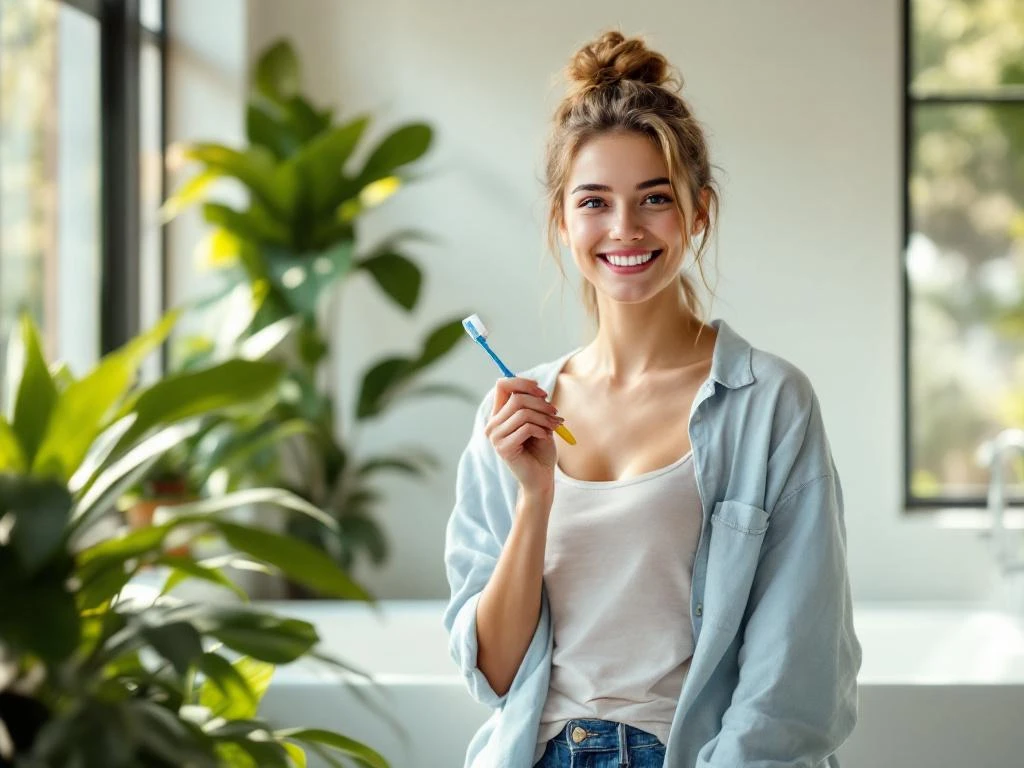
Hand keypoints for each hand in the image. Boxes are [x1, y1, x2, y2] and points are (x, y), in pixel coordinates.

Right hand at [484, 377, 562, 497]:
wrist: (541, 478)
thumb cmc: (541, 449)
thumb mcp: (539, 421)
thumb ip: (533, 405)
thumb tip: (536, 388)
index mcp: (499, 415)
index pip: (502, 386)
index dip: (522, 383)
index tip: (542, 392)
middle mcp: (493, 424)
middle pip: (517, 398)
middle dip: (541, 403)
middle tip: (556, 413)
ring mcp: (496, 437)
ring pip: (523, 413)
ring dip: (544, 418)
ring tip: (555, 426)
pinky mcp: (504, 448)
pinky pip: (526, 428)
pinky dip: (542, 430)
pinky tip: (546, 437)